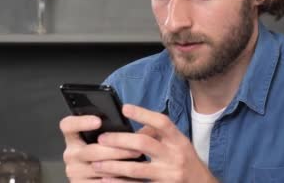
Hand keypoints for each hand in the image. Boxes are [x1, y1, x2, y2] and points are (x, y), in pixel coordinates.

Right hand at [59, 115, 143, 181]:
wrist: (100, 179)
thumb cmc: (108, 154)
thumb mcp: (109, 141)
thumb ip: (123, 132)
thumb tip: (149, 127)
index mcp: (74, 138)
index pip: (67, 125)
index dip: (81, 122)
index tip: (98, 120)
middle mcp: (70, 154)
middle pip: (90, 151)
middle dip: (116, 150)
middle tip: (136, 148)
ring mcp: (74, 172)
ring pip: (98, 168)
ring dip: (121, 166)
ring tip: (139, 161)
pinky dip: (118, 180)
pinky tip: (132, 177)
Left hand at [92, 104, 218, 182]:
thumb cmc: (186, 161)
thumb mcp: (179, 144)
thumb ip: (159, 135)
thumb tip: (133, 127)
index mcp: (178, 140)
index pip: (162, 123)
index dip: (143, 113)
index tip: (125, 108)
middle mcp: (174, 156)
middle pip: (144, 144)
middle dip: (119, 140)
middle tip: (101, 139)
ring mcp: (168, 175)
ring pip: (136, 169)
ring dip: (114, 165)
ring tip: (97, 162)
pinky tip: (105, 181)